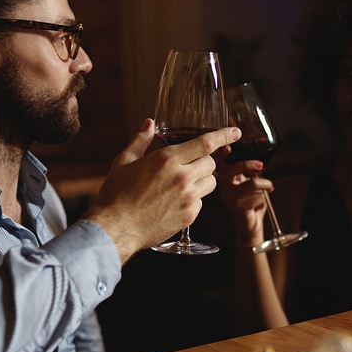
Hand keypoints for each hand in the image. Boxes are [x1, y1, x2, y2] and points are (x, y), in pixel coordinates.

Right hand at [85, 119, 240, 261]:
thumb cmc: (116, 195)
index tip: (235, 131)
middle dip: (203, 161)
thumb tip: (149, 123)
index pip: (205, 143)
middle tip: (187, 166)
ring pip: (211, 182)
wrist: (116, 228)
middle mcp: (182, 177)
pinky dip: (193, 199)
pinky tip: (174, 202)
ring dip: (202, 179)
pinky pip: (201, 202)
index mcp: (167, 159)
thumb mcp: (124, 161)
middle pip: (211, 163)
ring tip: (181, 184)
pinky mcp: (189, 215)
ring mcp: (188, 198)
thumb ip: (141, 140)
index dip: (223, 135)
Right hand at [214, 151, 272, 246]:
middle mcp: (224, 187)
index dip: (221, 155)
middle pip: (231, 170)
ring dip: (265, 184)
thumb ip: (252, 172)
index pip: (220, 164)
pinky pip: (257, 197)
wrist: (250, 228)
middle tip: (260, 165)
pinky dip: (263, 198)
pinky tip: (259, 204)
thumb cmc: (251, 204)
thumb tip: (260, 160)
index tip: (228, 146)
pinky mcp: (238, 208)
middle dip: (247, 165)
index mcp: (225, 179)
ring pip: (252, 184)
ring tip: (269, 187)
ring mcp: (229, 198)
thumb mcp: (251, 184)